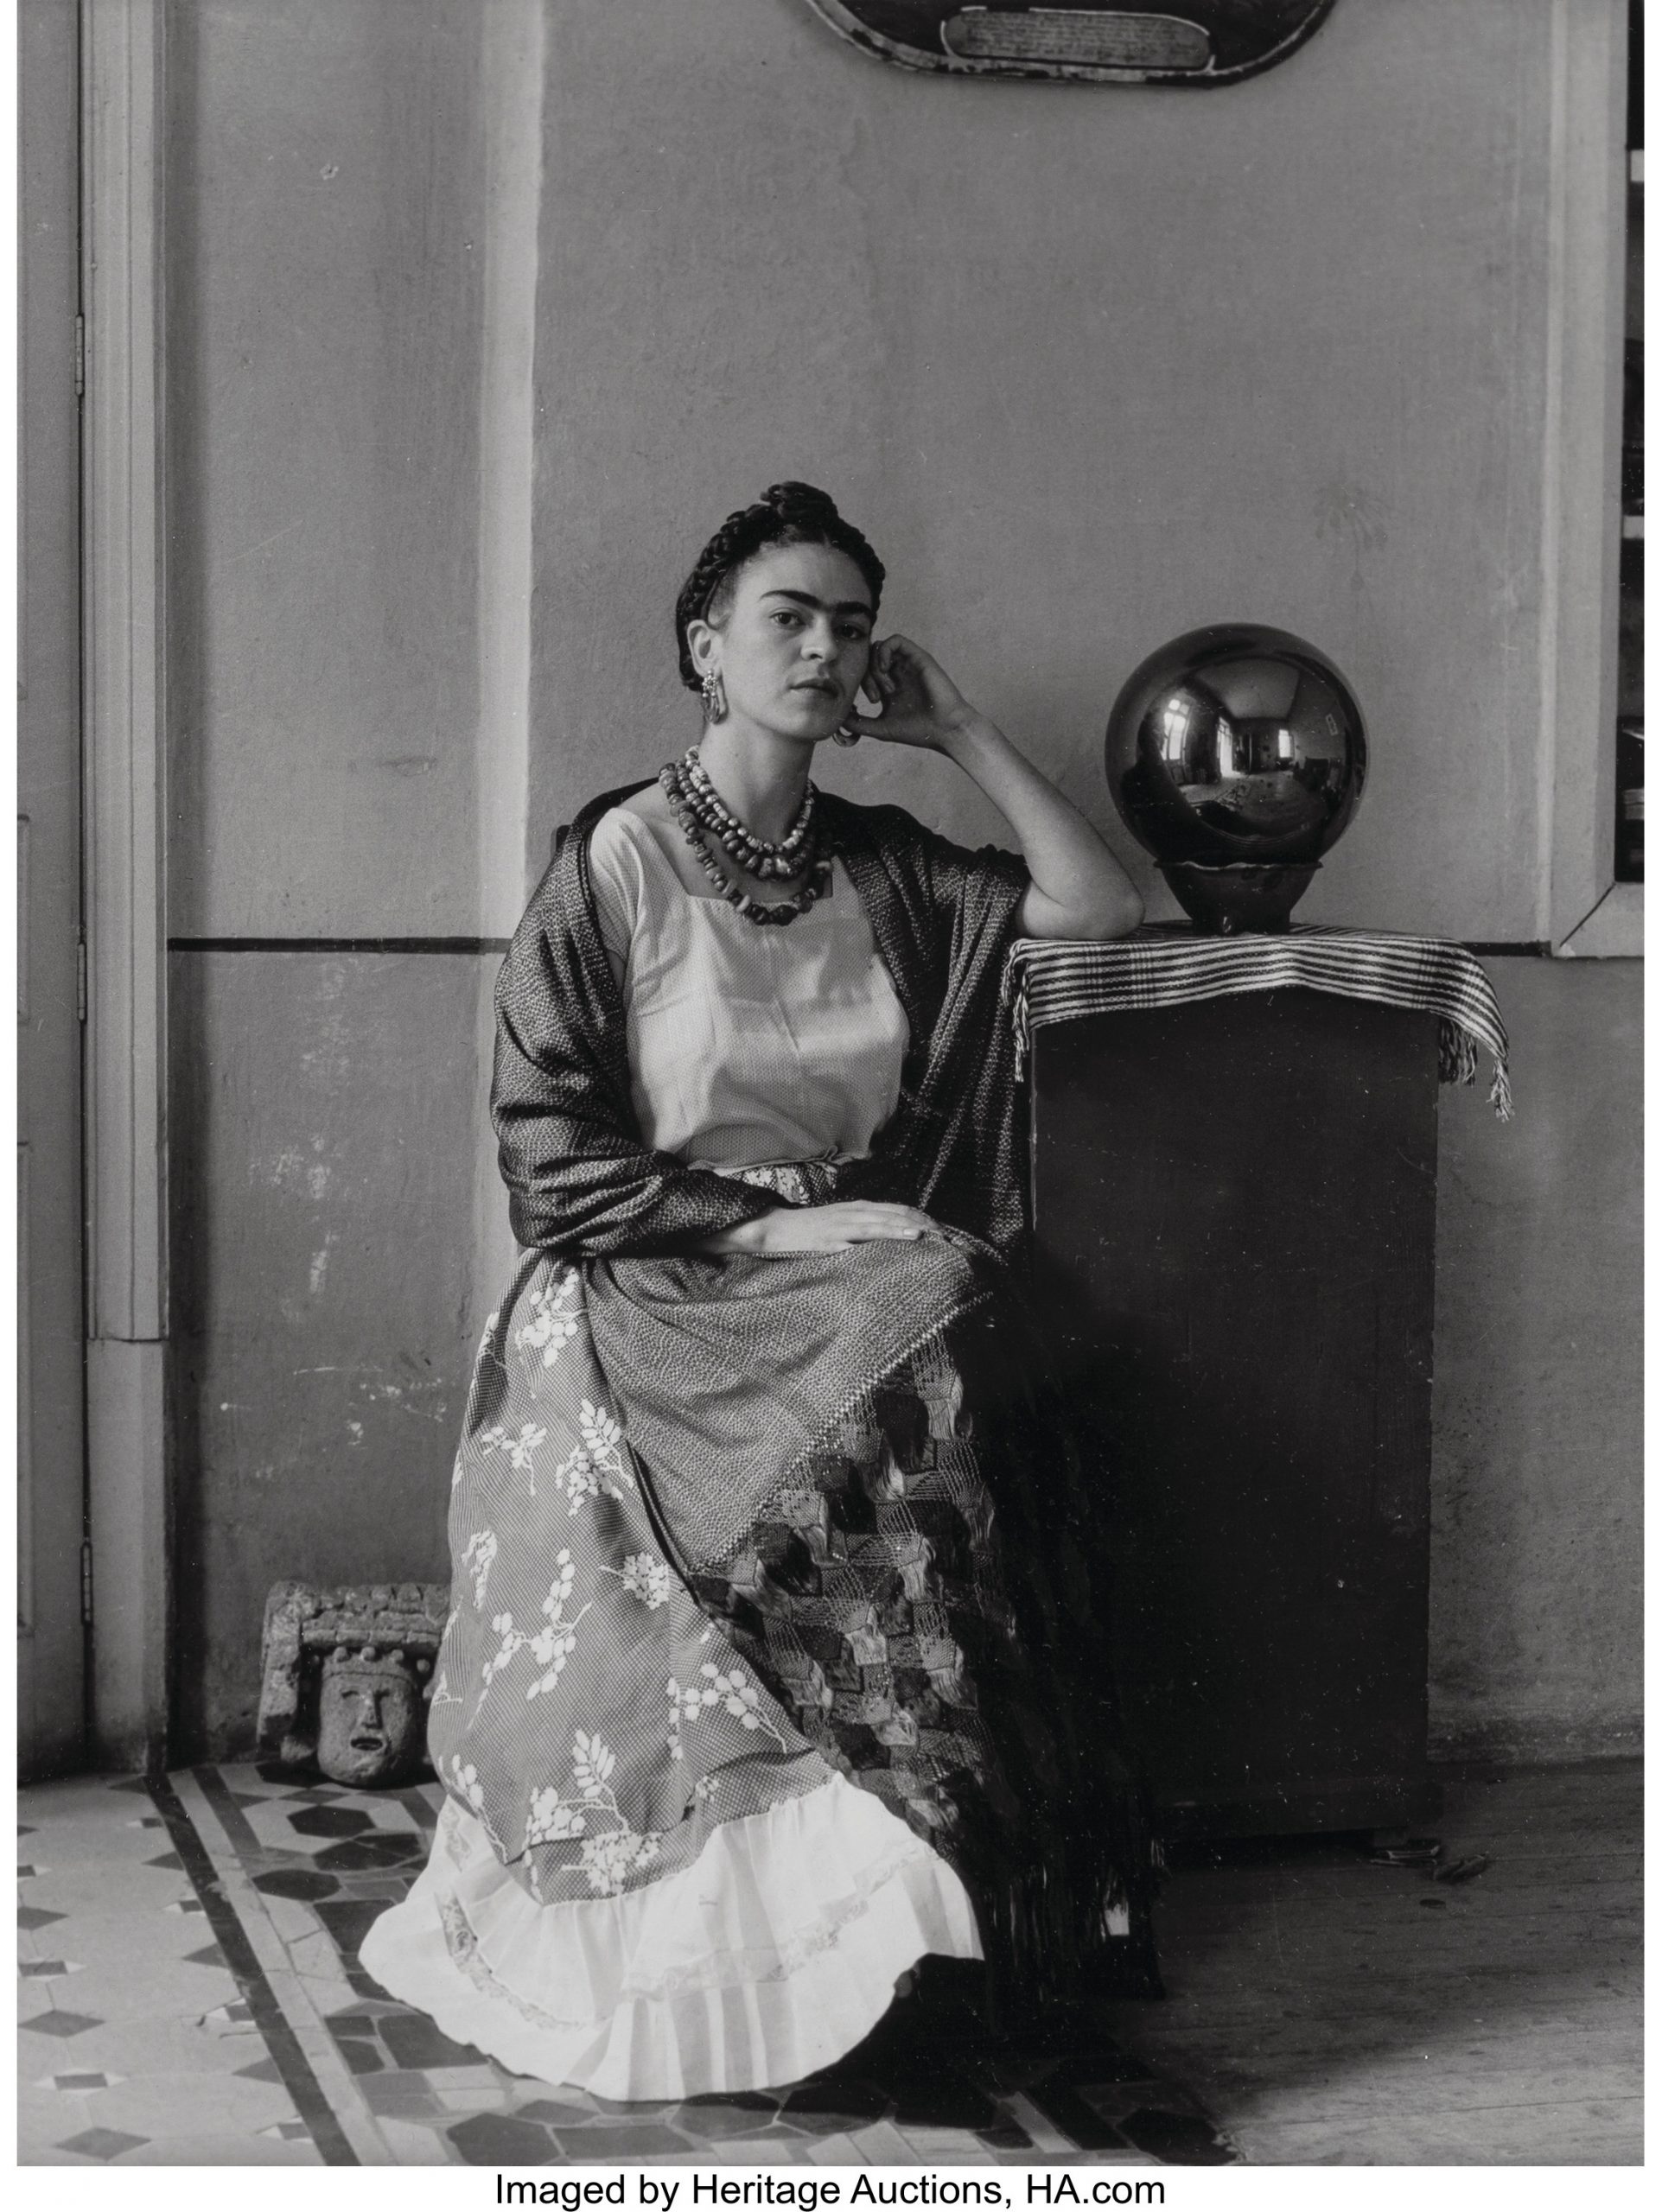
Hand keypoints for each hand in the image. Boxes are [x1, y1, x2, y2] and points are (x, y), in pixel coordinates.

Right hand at [701, 1202, 938, 1255]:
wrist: (774, 1229)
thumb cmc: (807, 1231)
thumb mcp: (838, 1226)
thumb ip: (860, 1230)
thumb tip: (883, 1239)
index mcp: (857, 1208)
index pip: (896, 1209)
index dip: (919, 1217)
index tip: (940, 1227)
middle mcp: (854, 1211)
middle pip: (895, 1213)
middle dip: (922, 1222)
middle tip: (946, 1233)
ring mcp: (844, 1224)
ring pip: (883, 1222)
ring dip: (908, 1227)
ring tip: (930, 1233)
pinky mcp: (834, 1237)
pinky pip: (863, 1237)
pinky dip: (886, 1236)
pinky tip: (904, 1240)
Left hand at [839, 634, 980, 753]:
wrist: (945, 729)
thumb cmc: (917, 731)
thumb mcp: (881, 728)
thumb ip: (859, 723)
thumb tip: (837, 718)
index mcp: (888, 688)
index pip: (864, 673)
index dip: (859, 684)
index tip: (867, 704)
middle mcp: (896, 674)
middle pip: (868, 660)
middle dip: (865, 678)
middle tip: (875, 698)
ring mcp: (907, 664)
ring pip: (879, 649)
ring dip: (875, 667)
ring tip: (885, 689)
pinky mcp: (918, 657)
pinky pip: (895, 641)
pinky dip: (884, 651)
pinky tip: (885, 669)